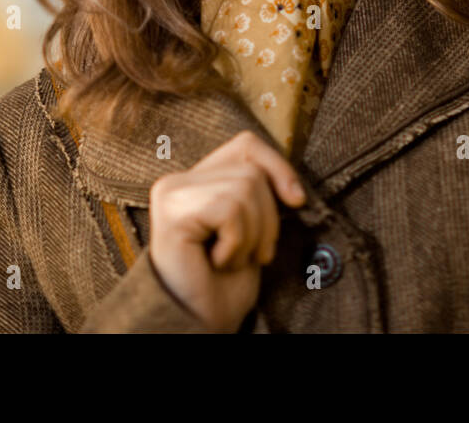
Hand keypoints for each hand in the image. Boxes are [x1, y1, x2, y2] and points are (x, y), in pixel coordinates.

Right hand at [148, 130, 305, 331]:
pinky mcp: (172, 212)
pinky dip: (236, 243)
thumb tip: (293, 183)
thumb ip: (260, 193)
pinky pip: (230, 210)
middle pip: (252, 171)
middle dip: (267, 218)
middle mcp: (177, 181)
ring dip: (251, 236)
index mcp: (195, 179)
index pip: (246, 145)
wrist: (198, 322)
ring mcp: (171, 194)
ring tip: (230, 259)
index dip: (278, 167)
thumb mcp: (252, 228)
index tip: (297, 201)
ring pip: (245, 188)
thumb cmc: (224, 282)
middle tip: (250, 253)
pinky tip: (216, 262)